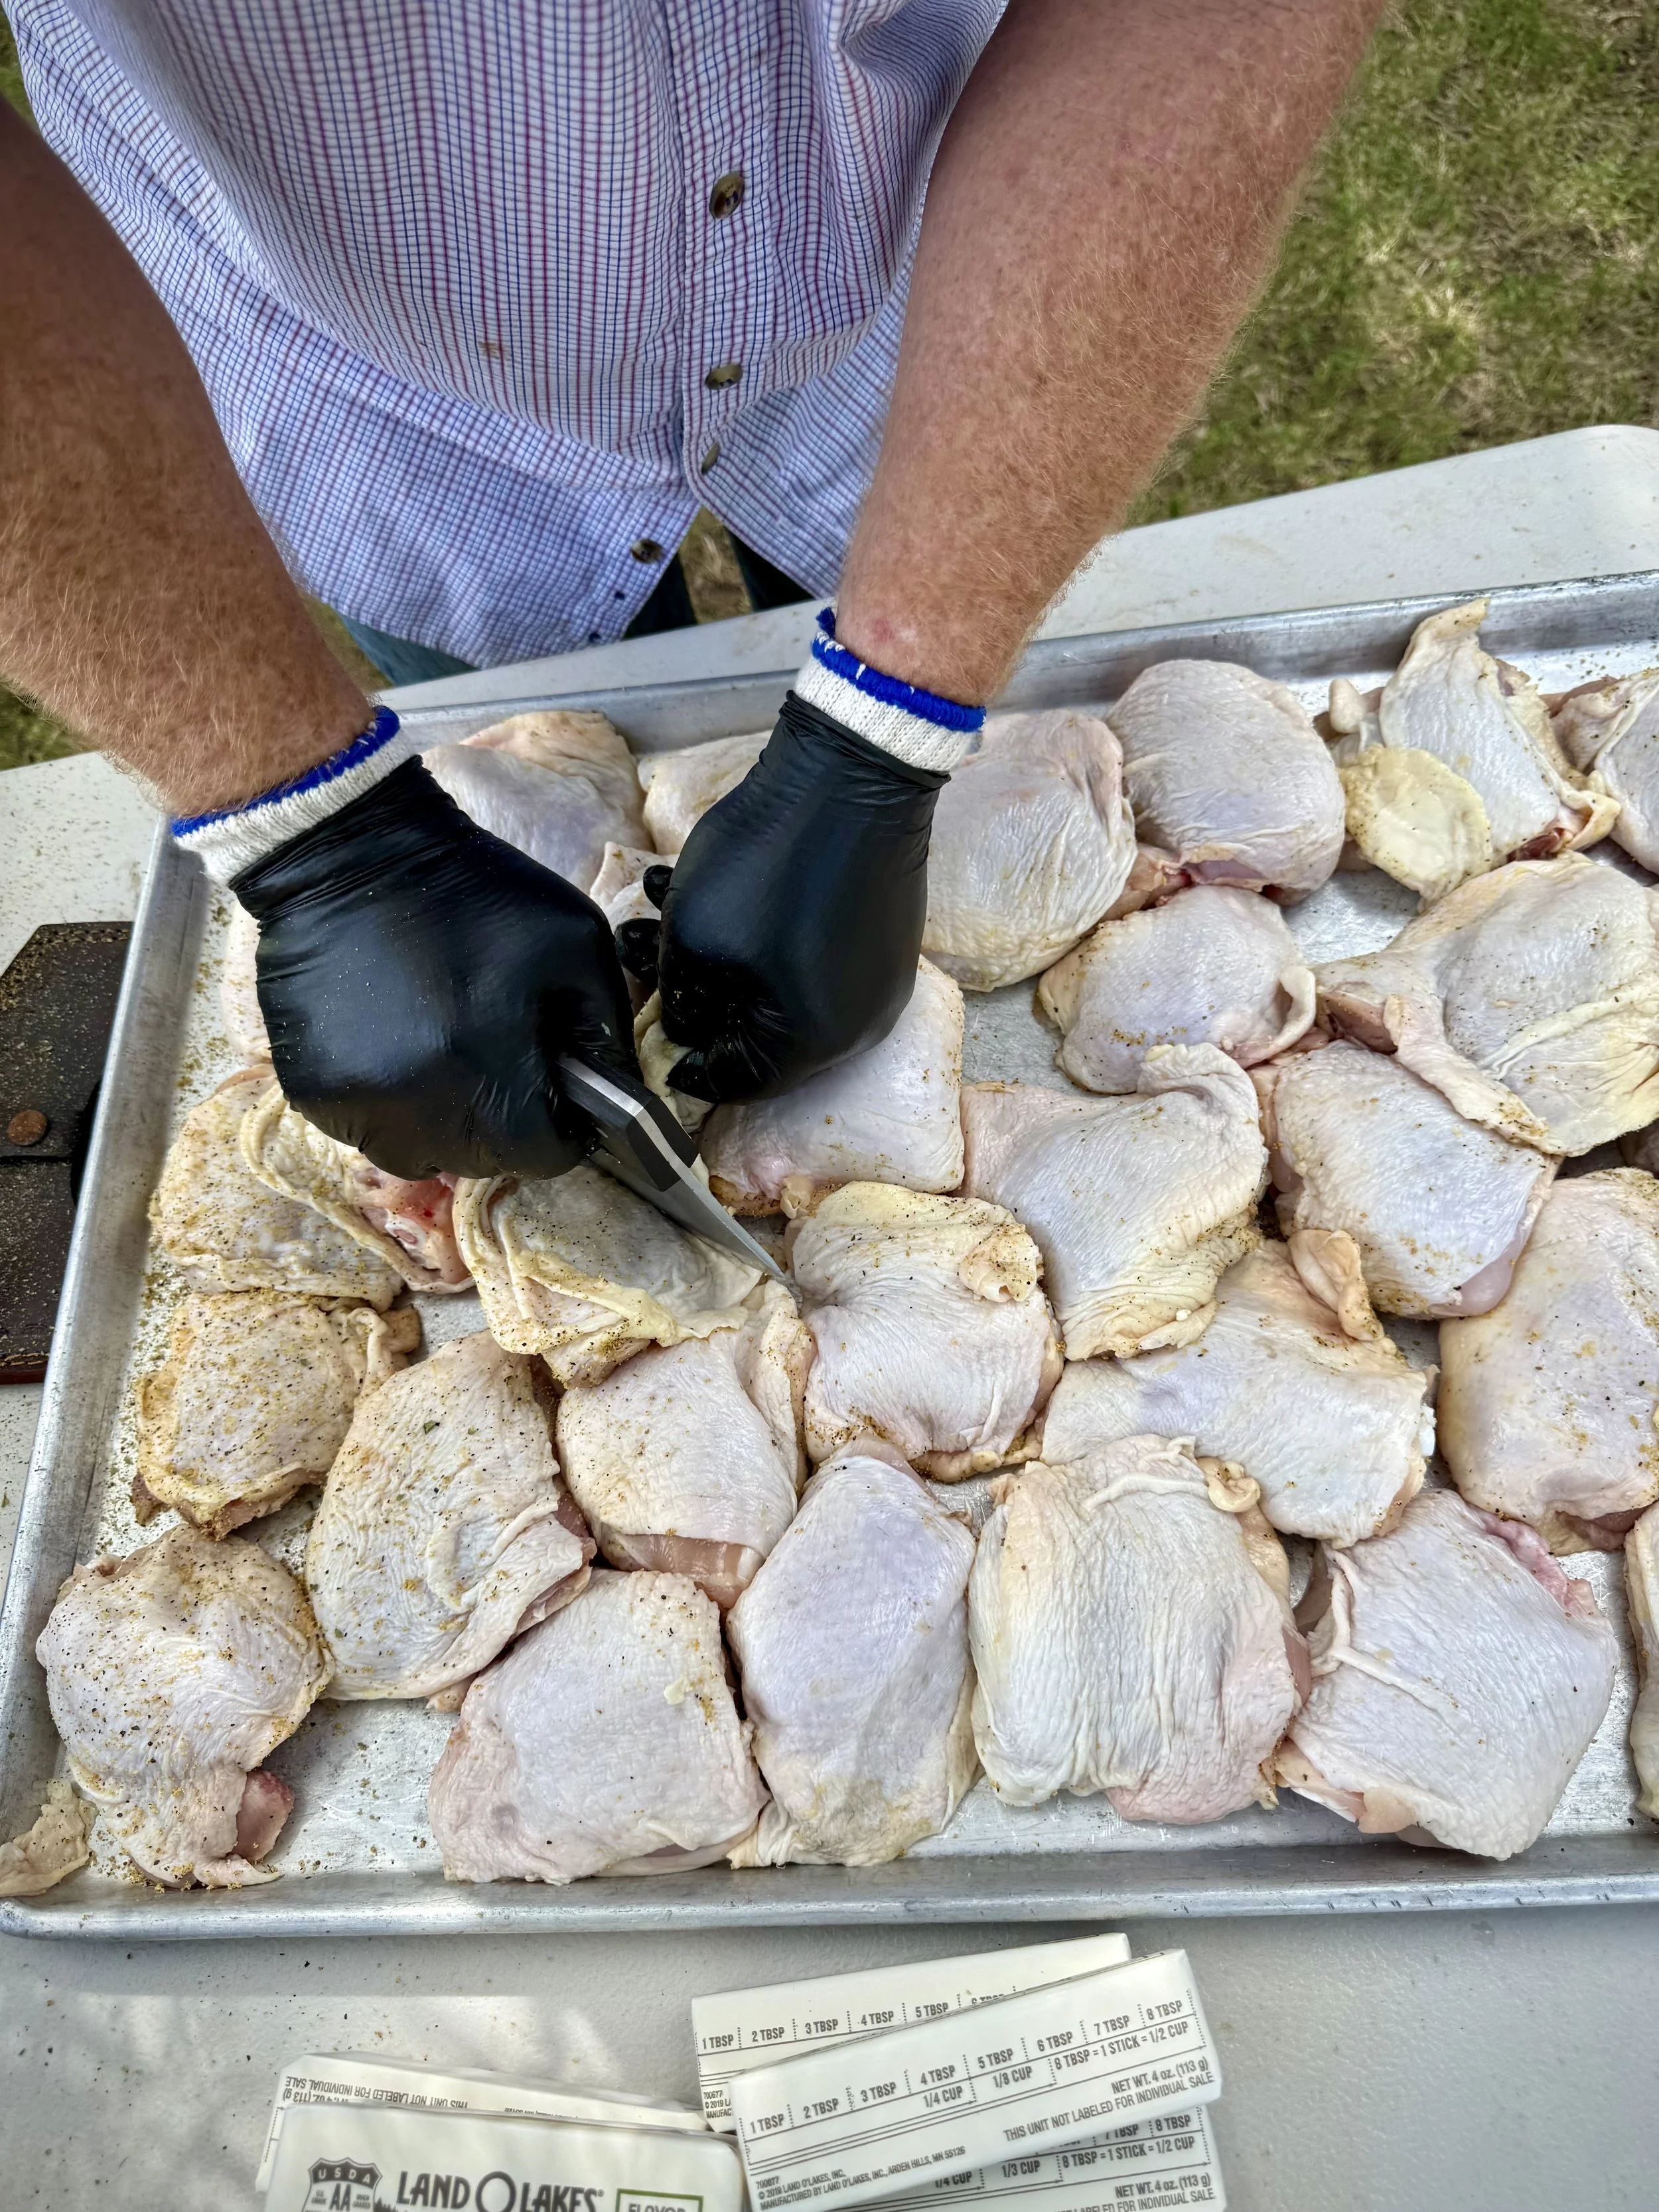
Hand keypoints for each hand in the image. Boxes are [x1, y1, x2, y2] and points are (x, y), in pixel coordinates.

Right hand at [234, 758, 637, 1178]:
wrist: (352, 855)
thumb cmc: (475, 896)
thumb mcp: (576, 944)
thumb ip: (605, 1030)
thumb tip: (611, 1097)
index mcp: (487, 1074)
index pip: (543, 1156)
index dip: (561, 1127)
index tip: (555, 1088)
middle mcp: (416, 1108)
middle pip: (480, 1160)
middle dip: (503, 1122)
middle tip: (497, 1056)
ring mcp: (356, 1104)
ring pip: (418, 1153)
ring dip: (441, 1118)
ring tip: (441, 1048)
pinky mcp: (310, 1090)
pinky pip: (365, 1126)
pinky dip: (388, 1099)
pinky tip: (393, 1038)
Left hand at [654, 692, 944, 1101]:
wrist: (853, 774)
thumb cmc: (769, 862)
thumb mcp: (693, 937)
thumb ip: (682, 998)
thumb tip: (686, 1027)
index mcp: (815, 1043)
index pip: (738, 1081)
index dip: (684, 1060)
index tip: (651, 1031)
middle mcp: (859, 1028)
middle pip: (760, 1036)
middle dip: (694, 991)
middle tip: (643, 949)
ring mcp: (878, 984)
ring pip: (783, 993)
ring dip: (721, 955)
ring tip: (662, 905)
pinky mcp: (884, 943)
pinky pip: (815, 962)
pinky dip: (766, 939)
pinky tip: (722, 891)